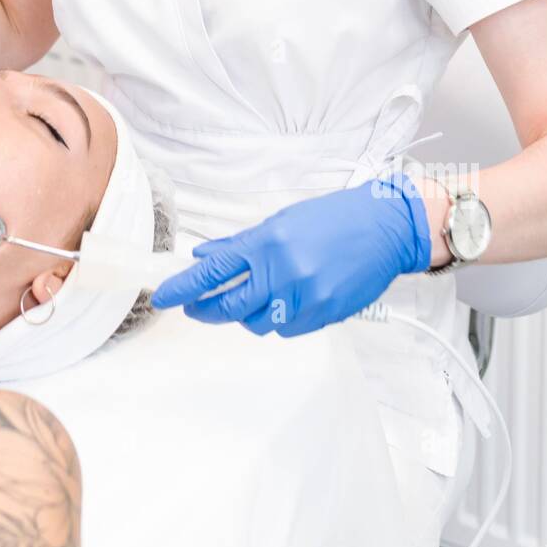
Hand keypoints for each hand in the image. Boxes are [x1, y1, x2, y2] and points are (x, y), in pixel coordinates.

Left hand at [150, 174, 431, 336]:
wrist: (385, 228)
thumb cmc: (333, 218)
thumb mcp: (281, 222)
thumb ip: (241, 244)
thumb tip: (205, 256)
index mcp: (268, 244)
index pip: (214, 272)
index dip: (184, 288)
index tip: (162, 297)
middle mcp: (284, 273)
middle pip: (229, 307)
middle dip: (206, 310)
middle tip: (195, 308)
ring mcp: (306, 297)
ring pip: (258, 323)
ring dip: (247, 314)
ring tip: (254, 297)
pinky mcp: (325, 315)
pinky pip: (288, 329)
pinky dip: (279, 319)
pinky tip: (287, 300)